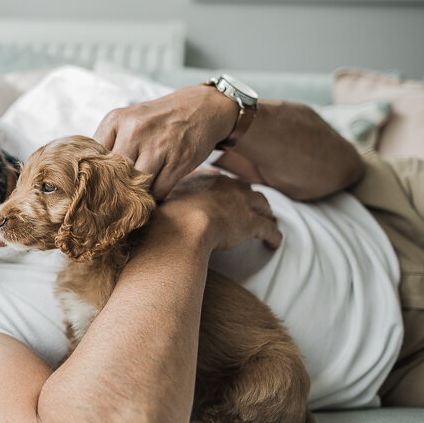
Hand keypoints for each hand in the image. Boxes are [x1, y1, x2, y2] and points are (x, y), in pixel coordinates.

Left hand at [93, 86, 238, 200]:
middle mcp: (135, 130)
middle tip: (116, 197)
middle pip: (113, 175)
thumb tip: (87, 177)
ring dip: (136, 194)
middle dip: (115, 189)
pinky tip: (155, 188)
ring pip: (136, 186)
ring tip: (136, 194)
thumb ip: (109, 144)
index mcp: (116, 120)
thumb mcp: (129, 120)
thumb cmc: (158, 120)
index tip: (97, 186)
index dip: (95, 176)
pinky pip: (158, 191)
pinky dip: (155, 195)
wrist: (201, 108)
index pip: (93, 158)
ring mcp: (158, 145)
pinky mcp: (178, 160)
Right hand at [159, 170, 281, 251]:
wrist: (179, 227)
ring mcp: (241, 204)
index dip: (224, 188)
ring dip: (266, 212)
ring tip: (269, 219)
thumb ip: (161, 198)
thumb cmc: (164, 216)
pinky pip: (268, 229)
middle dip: (249, 197)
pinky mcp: (250, 224)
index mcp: (205, 179)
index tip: (224, 194)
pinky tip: (275, 243)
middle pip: (244, 189)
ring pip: (262, 204)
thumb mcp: (160, 199)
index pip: (220, 180)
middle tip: (252, 204)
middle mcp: (227, 186)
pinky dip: (273, 236)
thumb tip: (149, 202)